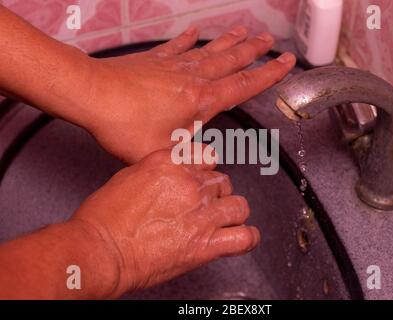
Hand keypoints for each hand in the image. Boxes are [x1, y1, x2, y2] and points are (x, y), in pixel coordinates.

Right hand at [70, 144, 258, 296]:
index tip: (203, 180)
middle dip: (216, 194)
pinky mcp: (205, 244)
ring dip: (231, 214)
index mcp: (170, 163)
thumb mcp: (129, 177)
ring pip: (238, 206)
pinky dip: (246, 239)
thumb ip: (159, 171)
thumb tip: (173, 174)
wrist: (99, 250)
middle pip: (223, 182)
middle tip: (204, 207)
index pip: (208, 157)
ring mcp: (201, 214)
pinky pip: (243, 238)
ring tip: (222, 222)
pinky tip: (240, 238)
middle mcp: (190, 184)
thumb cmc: (104, 218)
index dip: (206, 171)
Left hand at [81, 26, 295, 162]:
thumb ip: (189, 158)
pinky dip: (188, 38)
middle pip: (231, 60)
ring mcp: (173, 66)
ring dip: (230, 41)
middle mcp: (192, 78)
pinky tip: (195, 31)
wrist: (92, 95)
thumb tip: (209, 163)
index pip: (243, 85)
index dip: (268, 74)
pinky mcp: (154, 60)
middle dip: (255, 52)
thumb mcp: (162, 153)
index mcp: (200, 100)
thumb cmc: (124, 125)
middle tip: (272, 40)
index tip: (286, 62)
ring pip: (210, 50)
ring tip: (246, 30)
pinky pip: (177, 46)